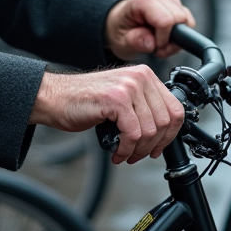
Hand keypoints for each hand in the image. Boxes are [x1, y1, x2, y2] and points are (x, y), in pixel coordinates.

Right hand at [28, 67, 183, 163]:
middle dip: (153, 146)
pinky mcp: (116, 99)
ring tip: (125, 154)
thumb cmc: (84, 101)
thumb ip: (143, 107)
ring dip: (138, 150)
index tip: (158, 147)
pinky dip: (127, 149)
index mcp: (145, 75)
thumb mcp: (122, 98)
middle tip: (138, 155)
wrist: (55, 97)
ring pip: (150, 131)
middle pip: (165, 122)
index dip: (170, 135)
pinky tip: (117, 152)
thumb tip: (163, 133)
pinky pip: (133, 134)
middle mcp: (140, 77)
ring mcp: (128, 86)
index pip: (175, 109)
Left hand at [104, 0, 194, 60]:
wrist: (121, 23)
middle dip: (171, 40)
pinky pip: (188, 22)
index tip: (154, 47)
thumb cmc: (121, 30)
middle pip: (180, 19)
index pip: (166, 20)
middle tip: (157, 48)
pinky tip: (166, 38)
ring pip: (187, 21)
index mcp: (143, 1)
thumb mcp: (121, 41)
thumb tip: (151, 43)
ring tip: (160, 43)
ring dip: (176, 39)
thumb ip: (135, 41)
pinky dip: (181, 35)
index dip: (163, 39)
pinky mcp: (177, 6)